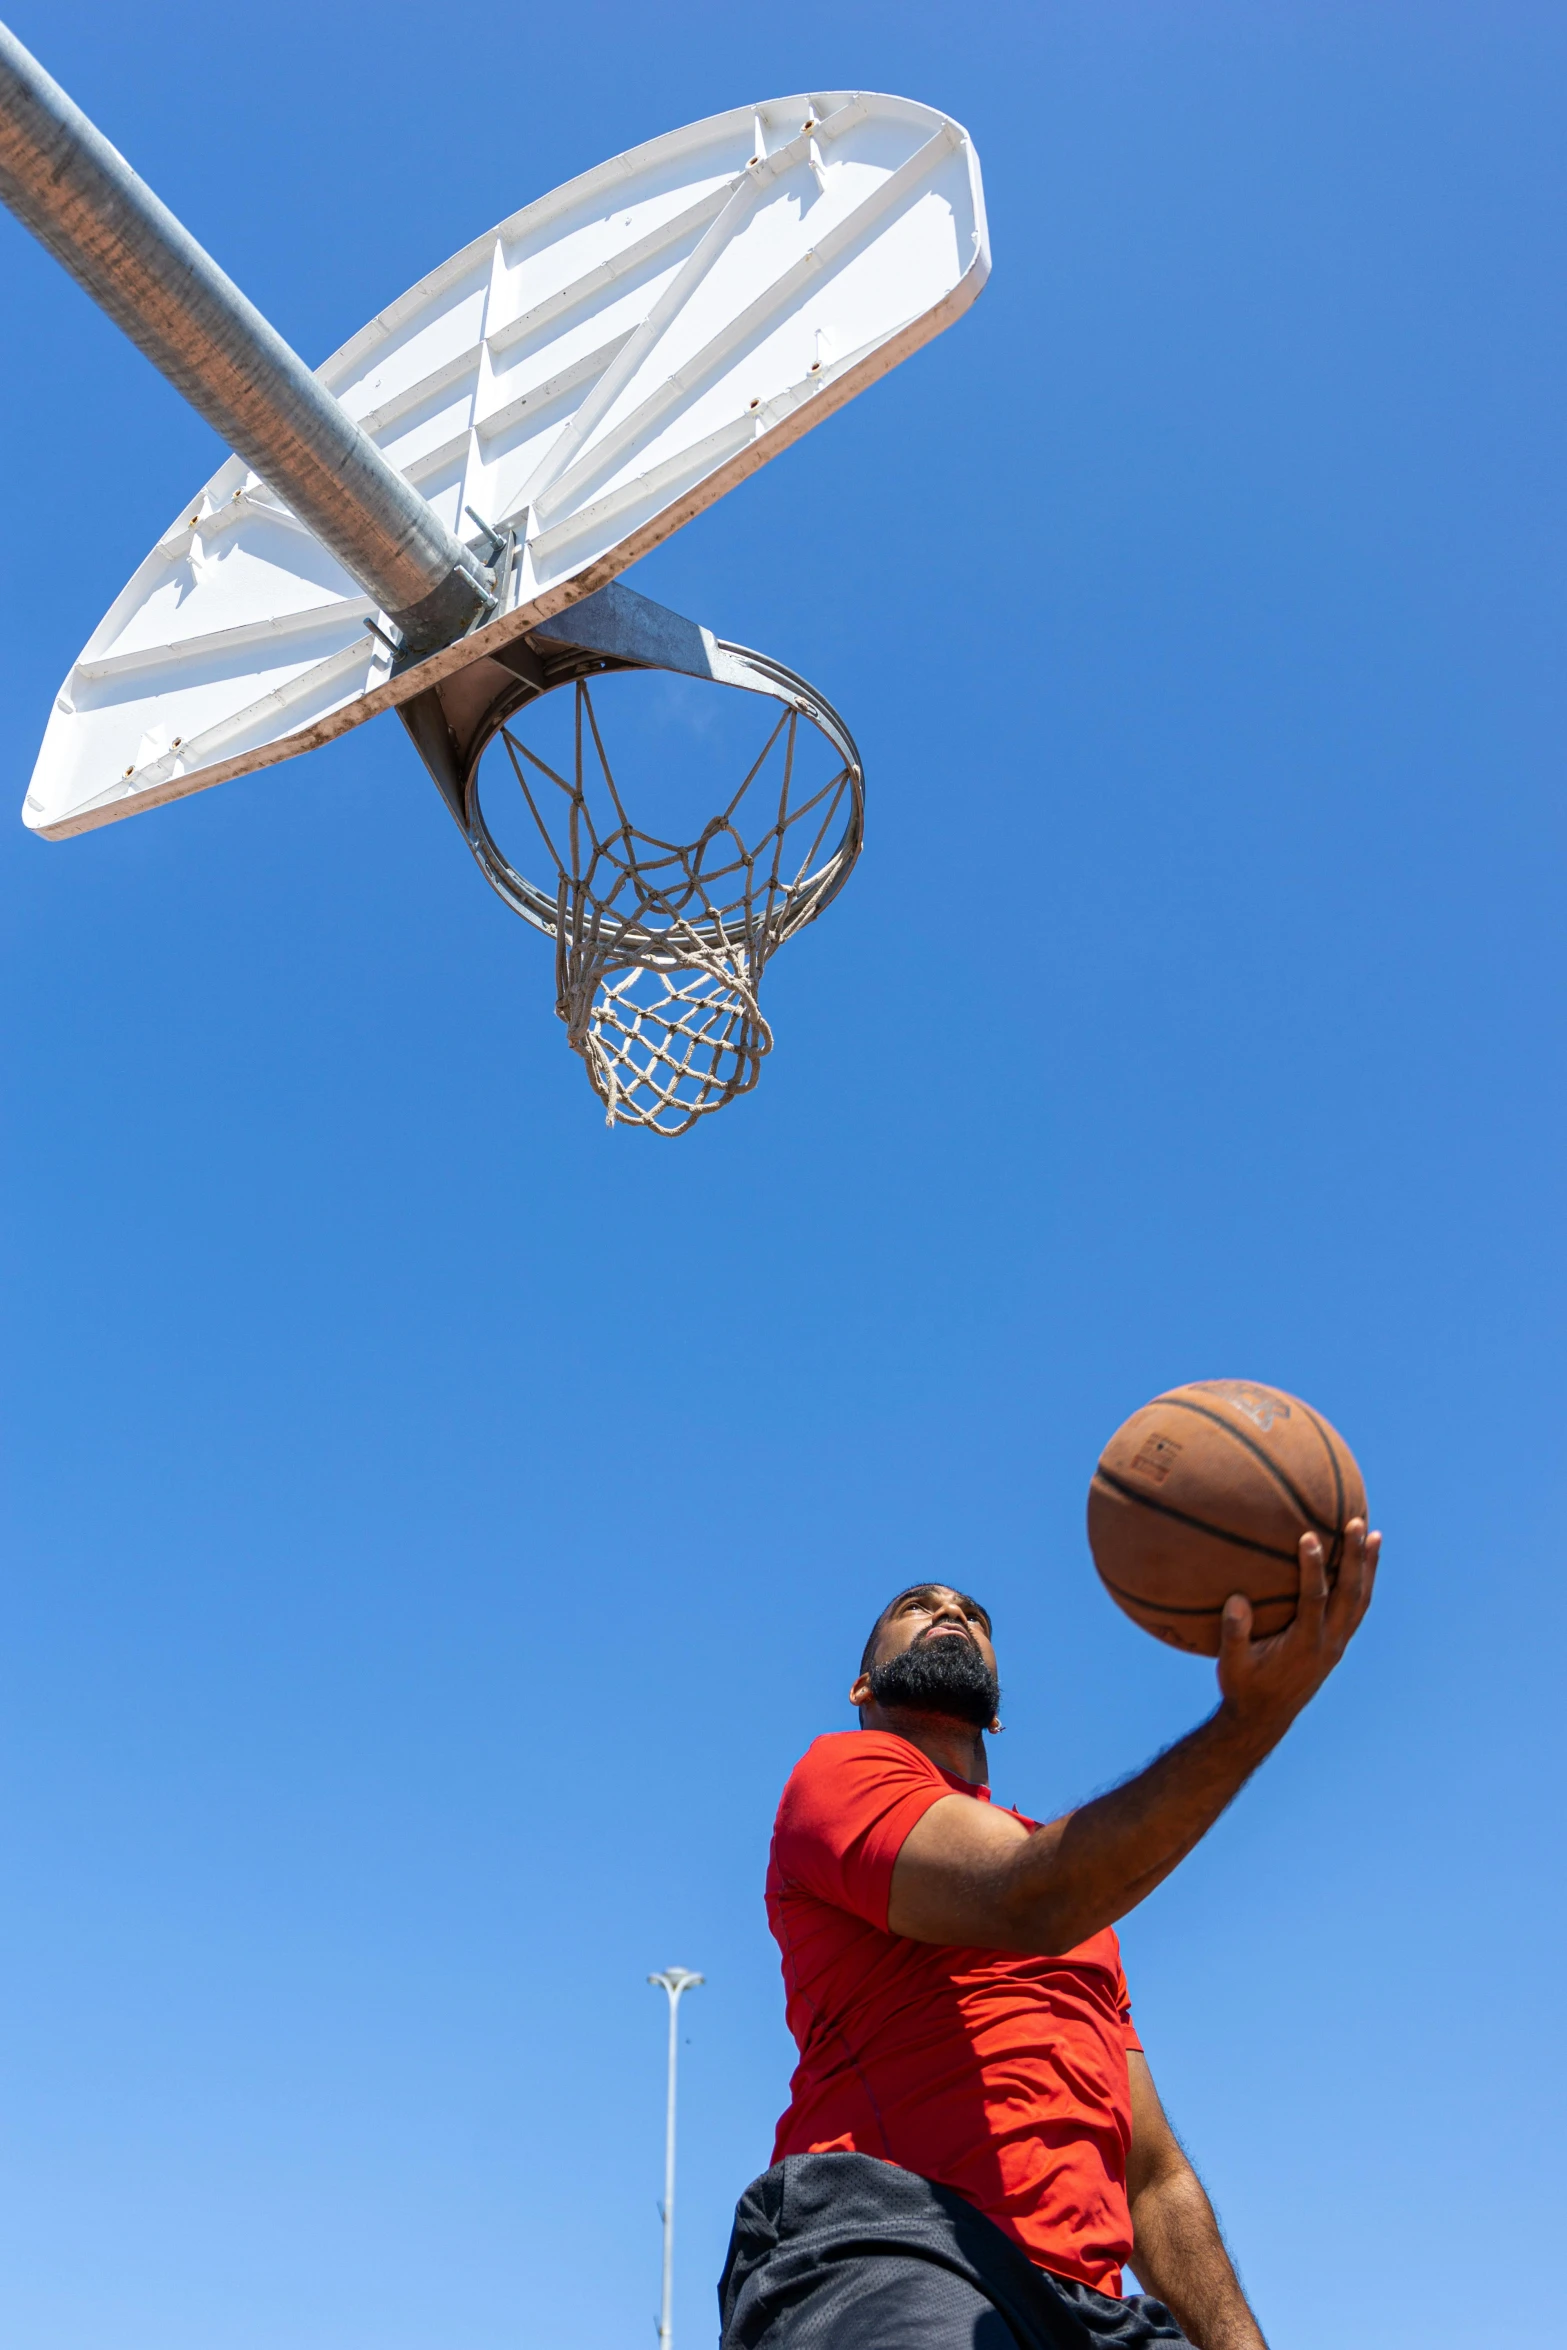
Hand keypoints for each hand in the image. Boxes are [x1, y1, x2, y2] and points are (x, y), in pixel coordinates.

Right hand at [1215, 1517, 1378, 1744]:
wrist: (1265, 1719)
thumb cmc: (1244, 1688)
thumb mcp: (1231, 1666)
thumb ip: (1234, 1634)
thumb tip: (1236, 1600)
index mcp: (1303, 1645)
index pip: (1314, 1600)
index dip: (1313, 1568)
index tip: (1309, 1536)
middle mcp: (1328, 1643)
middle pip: (1349, 1595)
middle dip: (1354, 1558)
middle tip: (1356, 1522)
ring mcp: (1336, 1644)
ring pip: (1360, 1601)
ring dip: (1367, 1568)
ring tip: (1372, 1535)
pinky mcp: (1337, 1644)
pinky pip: (1357, 1609)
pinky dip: (1363, 1584)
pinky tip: (1361, 1565)